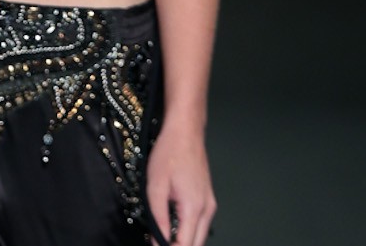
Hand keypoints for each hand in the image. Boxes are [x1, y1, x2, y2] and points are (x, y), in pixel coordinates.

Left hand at [145, 126, 215, 243]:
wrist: (186, 132)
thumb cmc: (170, 153)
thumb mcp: (155, 186)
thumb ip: (157, 217)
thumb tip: (157, 241)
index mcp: (194, 208)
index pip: (185, 245)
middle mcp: (207, 209)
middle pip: (196, 244)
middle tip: (158, 241)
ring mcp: (210, 204)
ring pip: (200, 235)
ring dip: (183, 239)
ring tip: (163, 233)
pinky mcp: (208, 199)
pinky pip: (200, 224)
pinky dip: (188, 229)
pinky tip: (173, 223)